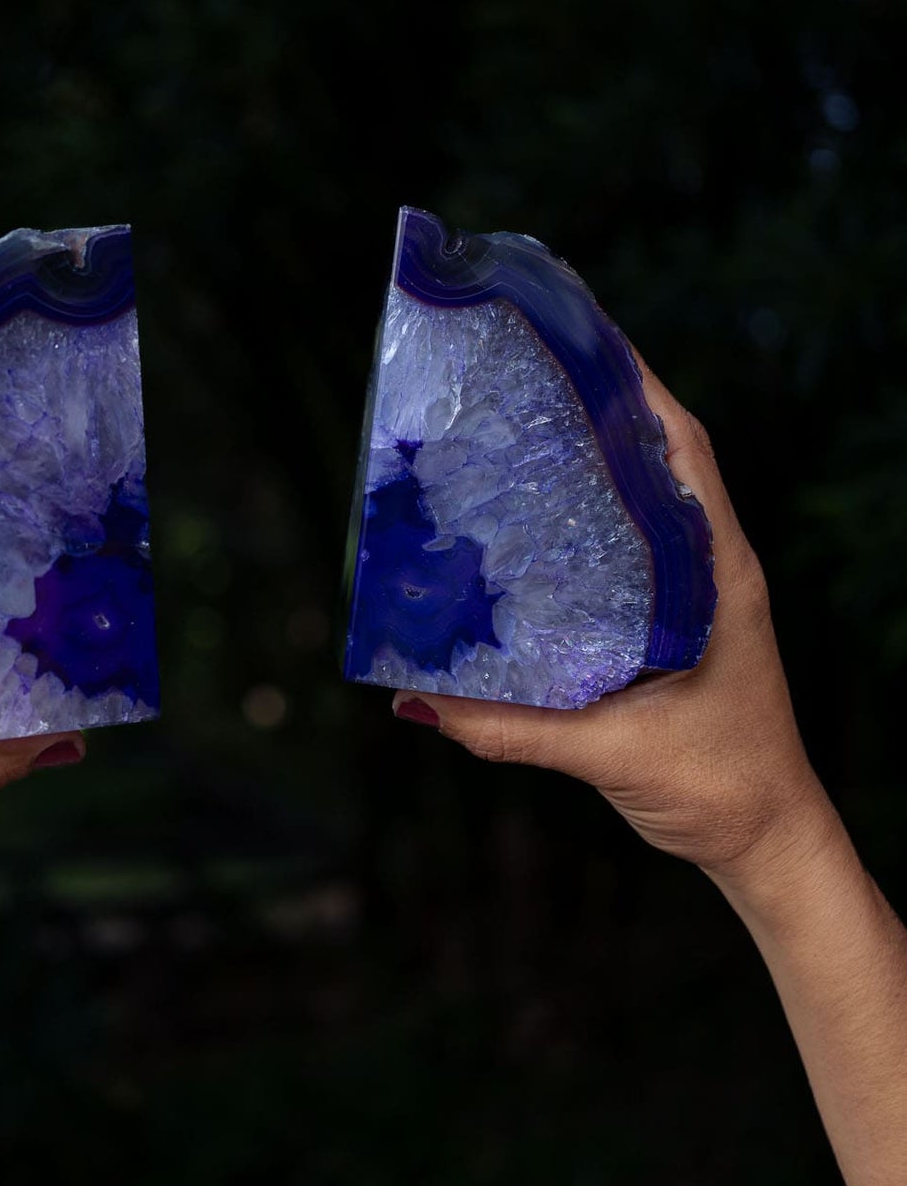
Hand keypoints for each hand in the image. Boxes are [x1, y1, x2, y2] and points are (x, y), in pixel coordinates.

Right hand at [393, 356, 832, 883]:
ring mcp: (698, 598)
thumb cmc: (719, 791)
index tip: (585, 339)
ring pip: (644, 508)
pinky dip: (588, 527)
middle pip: (659, 464)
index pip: (685, 456)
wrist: (769, 846)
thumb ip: (512, 728)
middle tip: (525, 374)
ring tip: (519, 431)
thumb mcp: (610, 755)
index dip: (639, 390)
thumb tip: (417, 700)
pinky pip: (631, 556)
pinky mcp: (676, 628)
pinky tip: (533, 529)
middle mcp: (713, 573)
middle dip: (600, 411)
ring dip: (594, 465)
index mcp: (719, 578)